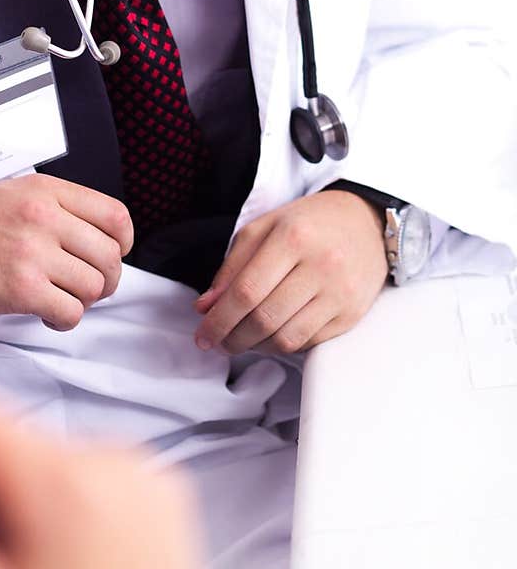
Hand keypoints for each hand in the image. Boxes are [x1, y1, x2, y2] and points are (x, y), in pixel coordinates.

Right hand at [0, 174, 132, 328]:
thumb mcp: (5, 195)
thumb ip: (49, 208)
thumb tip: (91, 237)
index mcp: (42, 190)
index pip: (114, 214)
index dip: (123, 242)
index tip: (112, 255)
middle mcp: (42, 215)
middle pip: (110, 256)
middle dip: (105, 280)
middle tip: (86, 289)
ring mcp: (32, 251)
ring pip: (93, 286)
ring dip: (82, 301)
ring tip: (58, 300)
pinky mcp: (20, 288)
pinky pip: (70, 312)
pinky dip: (62, 320)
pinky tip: (43, 314)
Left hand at [194, 191, 387, 354]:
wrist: (366, 221)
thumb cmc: (308, 224)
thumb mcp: (263, 229)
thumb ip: (231, 267)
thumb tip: (205, 308)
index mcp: (292, 238)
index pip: (246, 291)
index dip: (218, 320)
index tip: (202, 335)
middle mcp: (321, 265)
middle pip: (264, 319)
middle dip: (232, 338)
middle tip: (218, 342)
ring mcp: (340, 292)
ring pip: (287, 338)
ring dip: (256, 347)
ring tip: (242, 340)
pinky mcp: (352, 313)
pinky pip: (309, 343)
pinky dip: (282, 345)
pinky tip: (271, 335)